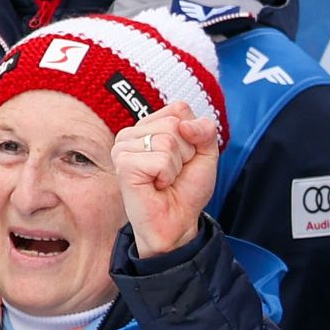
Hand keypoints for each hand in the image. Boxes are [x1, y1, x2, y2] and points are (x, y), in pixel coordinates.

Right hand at [112, 104, 223, 258]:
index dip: (193, 135)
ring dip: (176, 166)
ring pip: (168, 140)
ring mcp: (123, 147)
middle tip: (174, 172)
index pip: (179, 108)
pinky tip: (156, 186)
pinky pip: (161, 159)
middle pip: (175, 123)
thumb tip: (184, 125)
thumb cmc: (186, 188)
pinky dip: (167, 175)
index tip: (184, 157)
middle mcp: (132, 133)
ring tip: (165, 180)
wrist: (178, 221)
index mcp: (148, 125)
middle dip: (186, 152)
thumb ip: (204, 130)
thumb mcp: (206, 152)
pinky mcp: (123, 164)